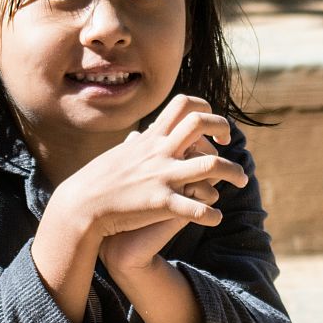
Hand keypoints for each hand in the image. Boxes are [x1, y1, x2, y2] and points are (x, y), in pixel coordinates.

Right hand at [55, 94, 248, 271]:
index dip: (205, 108)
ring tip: (242, 181)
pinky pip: (196, 207)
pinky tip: (216, 218)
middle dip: (223, 128)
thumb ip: (141, 141)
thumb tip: (148, 132)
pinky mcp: (161, 203)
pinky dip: (211, 213)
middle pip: (201, 122)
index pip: (183, 104)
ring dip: (234, 172)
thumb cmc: (100, 181)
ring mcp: (162, 176)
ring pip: (212, 165)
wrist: (80, 206)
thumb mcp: (122, 153)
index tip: (212, 126)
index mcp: (151, 138)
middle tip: (230, 144)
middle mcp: (160, 151)